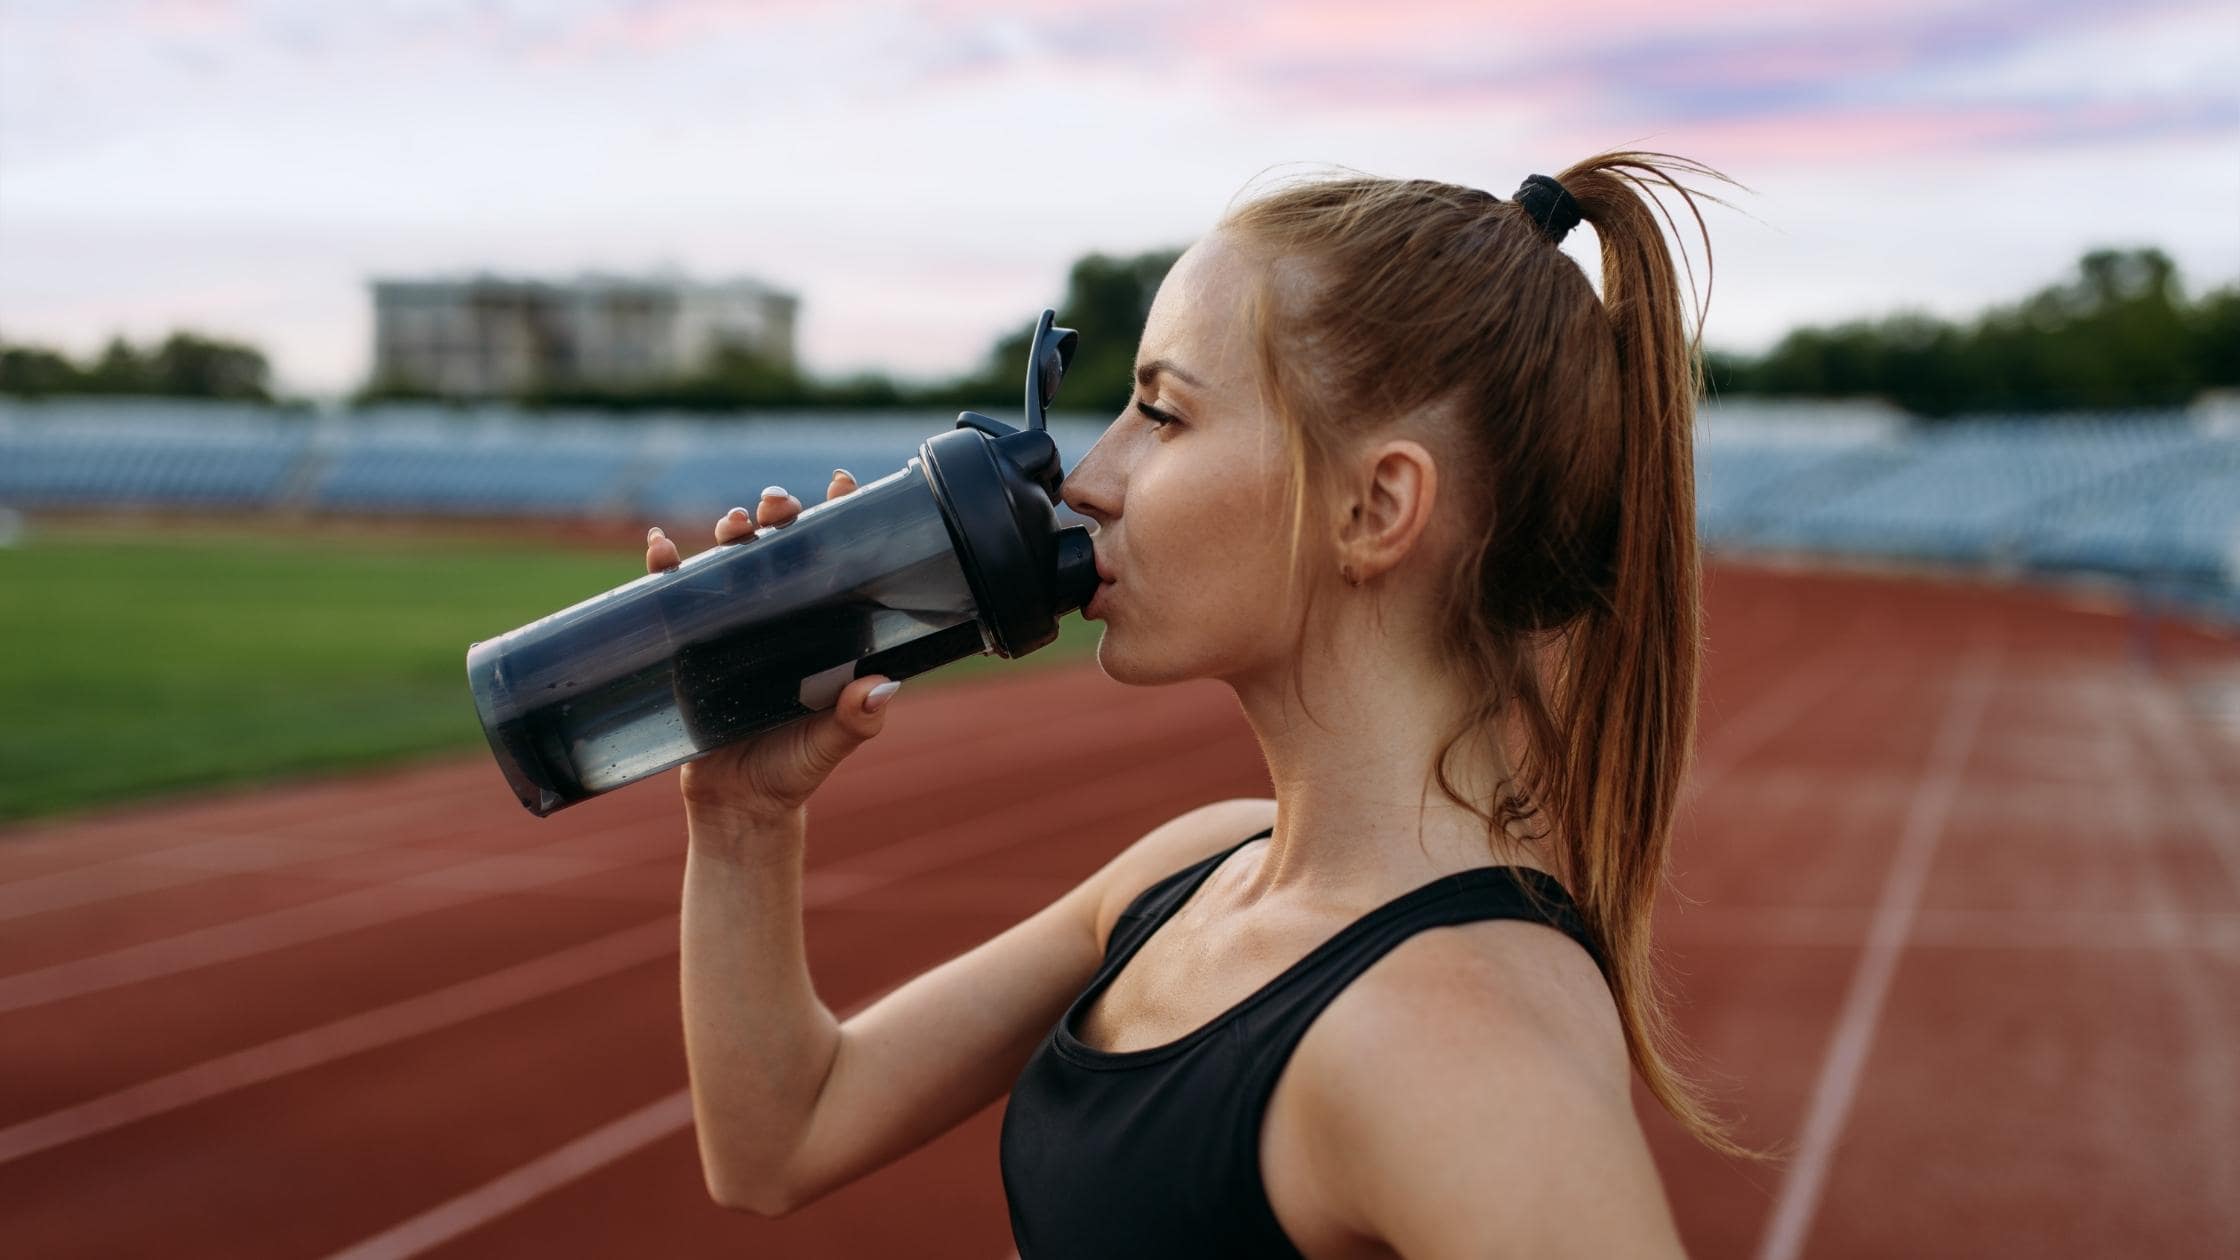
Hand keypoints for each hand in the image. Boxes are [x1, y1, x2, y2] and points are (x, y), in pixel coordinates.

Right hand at [643, 470, 898, 821]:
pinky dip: (663, 565)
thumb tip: (880, 688)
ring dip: (731, 529)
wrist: (738, 806)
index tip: (844, 482)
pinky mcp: (689, 643)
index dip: (841, 516)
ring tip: (734, 522)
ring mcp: (732, 626)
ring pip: (730, 558)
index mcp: (822, 628)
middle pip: (780, 545)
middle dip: (779, 512)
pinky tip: (660, 546)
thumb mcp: (830, 745)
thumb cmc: (794, 770)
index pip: (835, 560)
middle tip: (779, 504)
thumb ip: (857, 719)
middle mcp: (780, 617)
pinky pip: (672, 594)